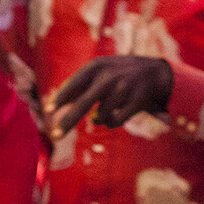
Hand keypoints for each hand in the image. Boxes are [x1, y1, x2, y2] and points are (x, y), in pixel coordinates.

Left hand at [46, 55, 171, 136]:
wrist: (156, 72)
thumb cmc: (117, 73)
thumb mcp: (98, 71)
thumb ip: (77, 85)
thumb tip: (51, 104)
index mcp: (96, 67)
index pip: (73, 84)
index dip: (61, 98)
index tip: (47, 110)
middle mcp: (109, 77)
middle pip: (84, 104)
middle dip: (68, 121)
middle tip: (55, 136)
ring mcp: (124, 89)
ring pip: (100, 117)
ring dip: (98, 119)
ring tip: (102, 113)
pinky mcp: (137, 102)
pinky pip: (115, 122)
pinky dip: (110, 123)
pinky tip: (113, 118)